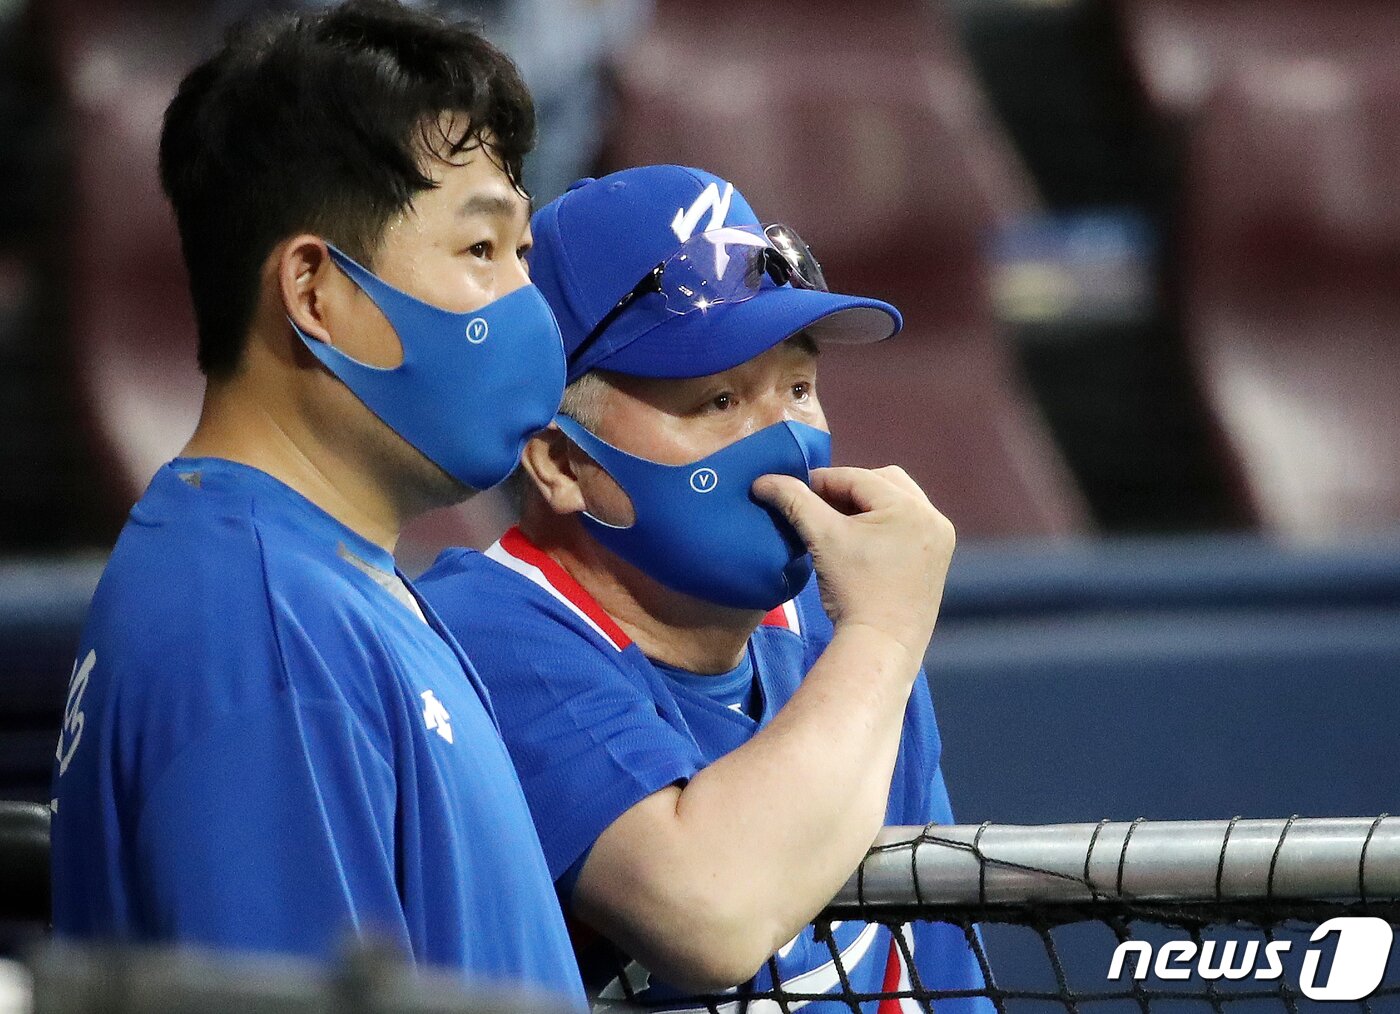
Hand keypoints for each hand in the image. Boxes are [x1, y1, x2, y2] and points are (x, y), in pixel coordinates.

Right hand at [753, 466, 954, 661]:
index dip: (820, 481)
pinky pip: (907, 525)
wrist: (880, 645)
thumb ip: (793, 501)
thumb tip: (763, 481)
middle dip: (848, 490)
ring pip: (896, 502)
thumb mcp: (821, 539)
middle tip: (819, 506)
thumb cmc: (852, 591)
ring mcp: (939, 539)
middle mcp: (932, 517)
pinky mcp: (937, 558)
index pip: (857, 478)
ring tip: (838, 523)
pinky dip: (883, 524)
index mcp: (909, 507)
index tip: (793, 490)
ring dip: (867, 505)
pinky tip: (860, 541)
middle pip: (883, 482)